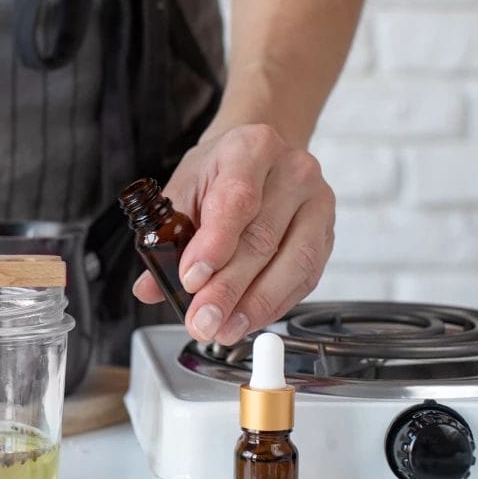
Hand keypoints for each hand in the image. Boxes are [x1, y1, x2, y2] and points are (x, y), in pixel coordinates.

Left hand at [132, 124, 335, 344]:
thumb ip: (165, 237)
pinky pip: (306, 277)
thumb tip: (150, 287)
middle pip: (263, 238)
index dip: (214, 245)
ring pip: (293, 263)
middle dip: (228, 289)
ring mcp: (318, 202)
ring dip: (255, 305)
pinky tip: (248, 320)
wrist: (259, 157)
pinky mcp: (328, 233)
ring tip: (224, 329)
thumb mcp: (184, 191)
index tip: (191, 280)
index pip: (237, 199)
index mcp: (251, 149)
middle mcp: (293, 171)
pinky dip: (275, 305)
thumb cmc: (219, 172)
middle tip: (202, 320)